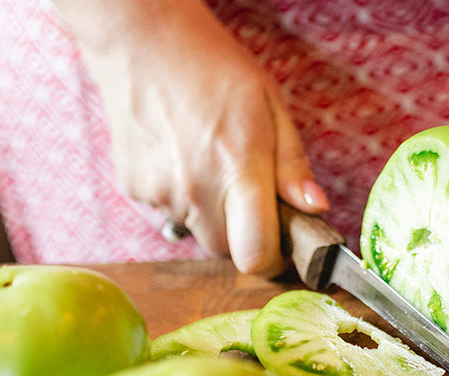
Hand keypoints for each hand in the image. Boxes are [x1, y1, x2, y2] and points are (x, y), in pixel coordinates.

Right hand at [55, 0, 327, 276]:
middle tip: (249, 195)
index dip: (274, 260)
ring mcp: (160, 193)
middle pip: (226, 251)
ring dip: (212, 214)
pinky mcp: (134, 189)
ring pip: (197, 232)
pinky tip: (182, 157)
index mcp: (239, 170)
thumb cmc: (213, 69)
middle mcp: (196, 190)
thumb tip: (314, 208)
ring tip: (211, 163)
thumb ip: (292, 166)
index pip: (255, 256)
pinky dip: (181, 197)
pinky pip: (168, 213)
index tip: (282, 245)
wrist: (143, 43)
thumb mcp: (271, 107)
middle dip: (244, 235)